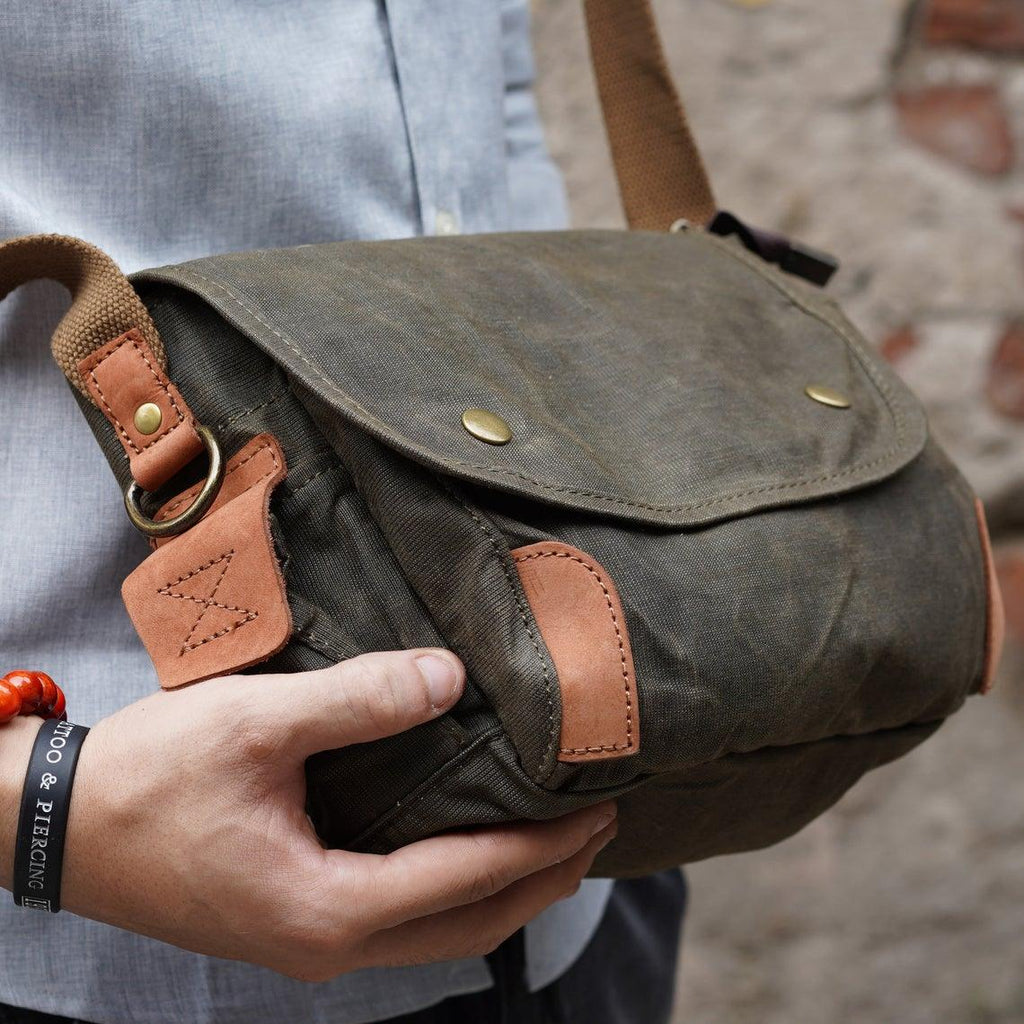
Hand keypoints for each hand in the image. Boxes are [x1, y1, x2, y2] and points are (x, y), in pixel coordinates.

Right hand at [6, 650, 615, 980]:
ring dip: (504, 892)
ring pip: (439, 935)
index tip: (598, 808)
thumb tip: (448, 679)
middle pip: (470, 926)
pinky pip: (402, 923)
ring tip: (554, 843)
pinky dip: (456, 893)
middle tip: (599, 828)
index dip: (542, 845)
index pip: (469, 881)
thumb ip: (358, 701)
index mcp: (327, 908)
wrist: (59, 825)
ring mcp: (309, 945)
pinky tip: (470, 853)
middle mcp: (327, 946)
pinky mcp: (293, 925)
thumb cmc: (150, 777)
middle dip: (543, 880)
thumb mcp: (257, 724)